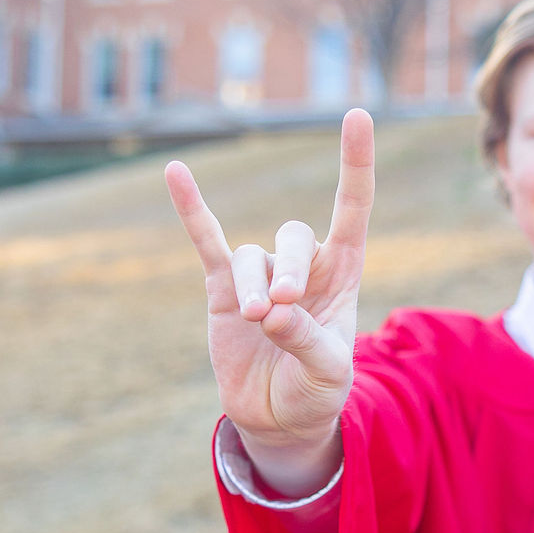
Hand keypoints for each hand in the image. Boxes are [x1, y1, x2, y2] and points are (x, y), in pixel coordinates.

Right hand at [166, 108, 374, 457]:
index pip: (352, 210)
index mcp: (343, 275)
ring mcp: (260, 274)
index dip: (355, 165)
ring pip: (252, 257)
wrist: (280, 417)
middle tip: (282, 309)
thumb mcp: (329, 373)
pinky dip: (193, 209)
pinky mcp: (223, 288)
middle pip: (295, 237)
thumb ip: (308, 340)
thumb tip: (272, 312)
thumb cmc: (316, 390)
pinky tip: (176, 172)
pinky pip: (206, 241)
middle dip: (289, 269)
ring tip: (258, 321)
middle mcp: (302, 266)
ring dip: (254, 286)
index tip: (357, 115)